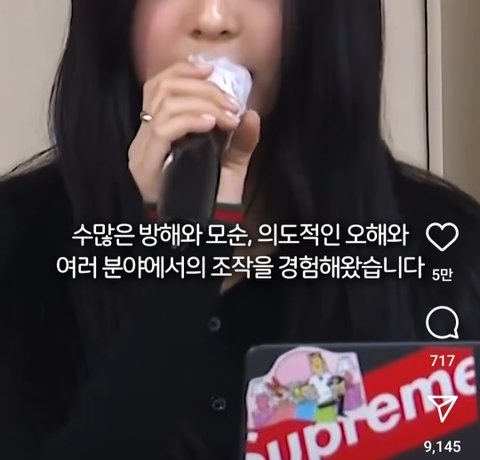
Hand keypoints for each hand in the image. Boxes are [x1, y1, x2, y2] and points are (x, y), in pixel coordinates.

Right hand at [128, 60, 258, 205]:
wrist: (205, 231)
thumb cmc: (214, 198)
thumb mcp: (231, 165)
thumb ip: (240, 141)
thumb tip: (252, 114)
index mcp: (161, 133)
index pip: (158, 88)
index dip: (183, 71)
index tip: (212, 69)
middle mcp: (146, 139)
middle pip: (161, 89)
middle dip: (201, 88)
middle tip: (231, 103)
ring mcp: (143, 151)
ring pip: (163, 105)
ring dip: (201, 102)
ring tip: (227, 115)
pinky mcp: (145, 164)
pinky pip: (163, 129)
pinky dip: (189, 119)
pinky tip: (212, 123)